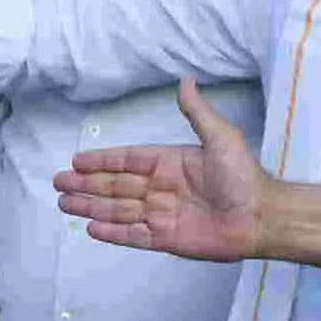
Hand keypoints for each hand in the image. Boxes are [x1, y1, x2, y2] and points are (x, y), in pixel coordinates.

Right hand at [57, 80, 268, 261]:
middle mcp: (162, 188)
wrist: (261, 216)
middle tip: (59, 184)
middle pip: (115, 186)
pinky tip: (92, 228)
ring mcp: (163, 215)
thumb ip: (196, 112)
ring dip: (91, 207)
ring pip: (118, 210)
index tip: (77, 161)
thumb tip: (185, 80)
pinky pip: (133, 235)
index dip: (102, 161)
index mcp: (171, 163)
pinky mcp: (167, 239)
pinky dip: (113, 233)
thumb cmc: (244, 177)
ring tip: (65, 204)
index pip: (127, 161)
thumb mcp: (220, 137)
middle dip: (86, 185)